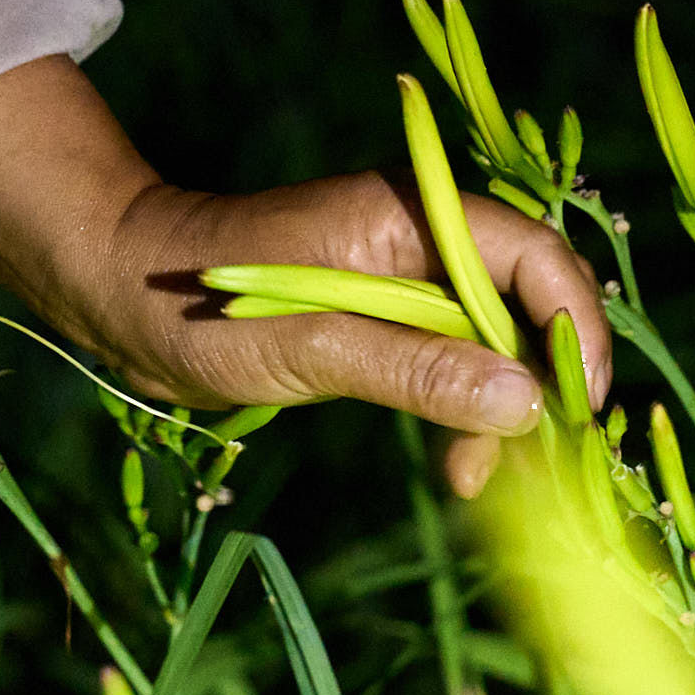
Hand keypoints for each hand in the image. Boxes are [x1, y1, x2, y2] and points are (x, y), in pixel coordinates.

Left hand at [0, 58, 608, 497]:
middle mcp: (416, 241)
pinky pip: (451, 365)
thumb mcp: (308, 344)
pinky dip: (463, 414)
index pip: (531, 256)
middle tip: (536, 465)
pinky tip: (459, 466)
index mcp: (407, 216)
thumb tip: (526, 403)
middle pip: (523, 304)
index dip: (571, 326)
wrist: (116, 294)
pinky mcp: (378, 324)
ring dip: (500, 410)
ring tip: (477, 479)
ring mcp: (400, 283)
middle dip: (538, 383)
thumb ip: (414, 369)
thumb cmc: (197, 306)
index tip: (577, 404)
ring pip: (492, 345)